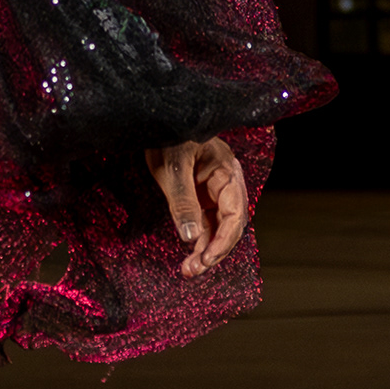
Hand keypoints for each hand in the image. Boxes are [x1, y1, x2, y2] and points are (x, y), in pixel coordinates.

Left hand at [144, 138, 247, 277]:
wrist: (154, 118)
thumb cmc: (167, 135)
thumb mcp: (173, 169)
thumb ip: (183, 202)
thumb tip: (191, 237)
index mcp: (226, 173)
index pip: (235, 215)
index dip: (223, 241)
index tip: (206, 259)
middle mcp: (225, 183)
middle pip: (229, 225)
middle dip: (214, 250)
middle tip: (193, 270)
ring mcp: (213, 189)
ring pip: (217, 226)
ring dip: (206, 249)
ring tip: (189, 269)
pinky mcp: (200, 193)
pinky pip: (206, 220)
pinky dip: (199, 238)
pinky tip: (190, 254)